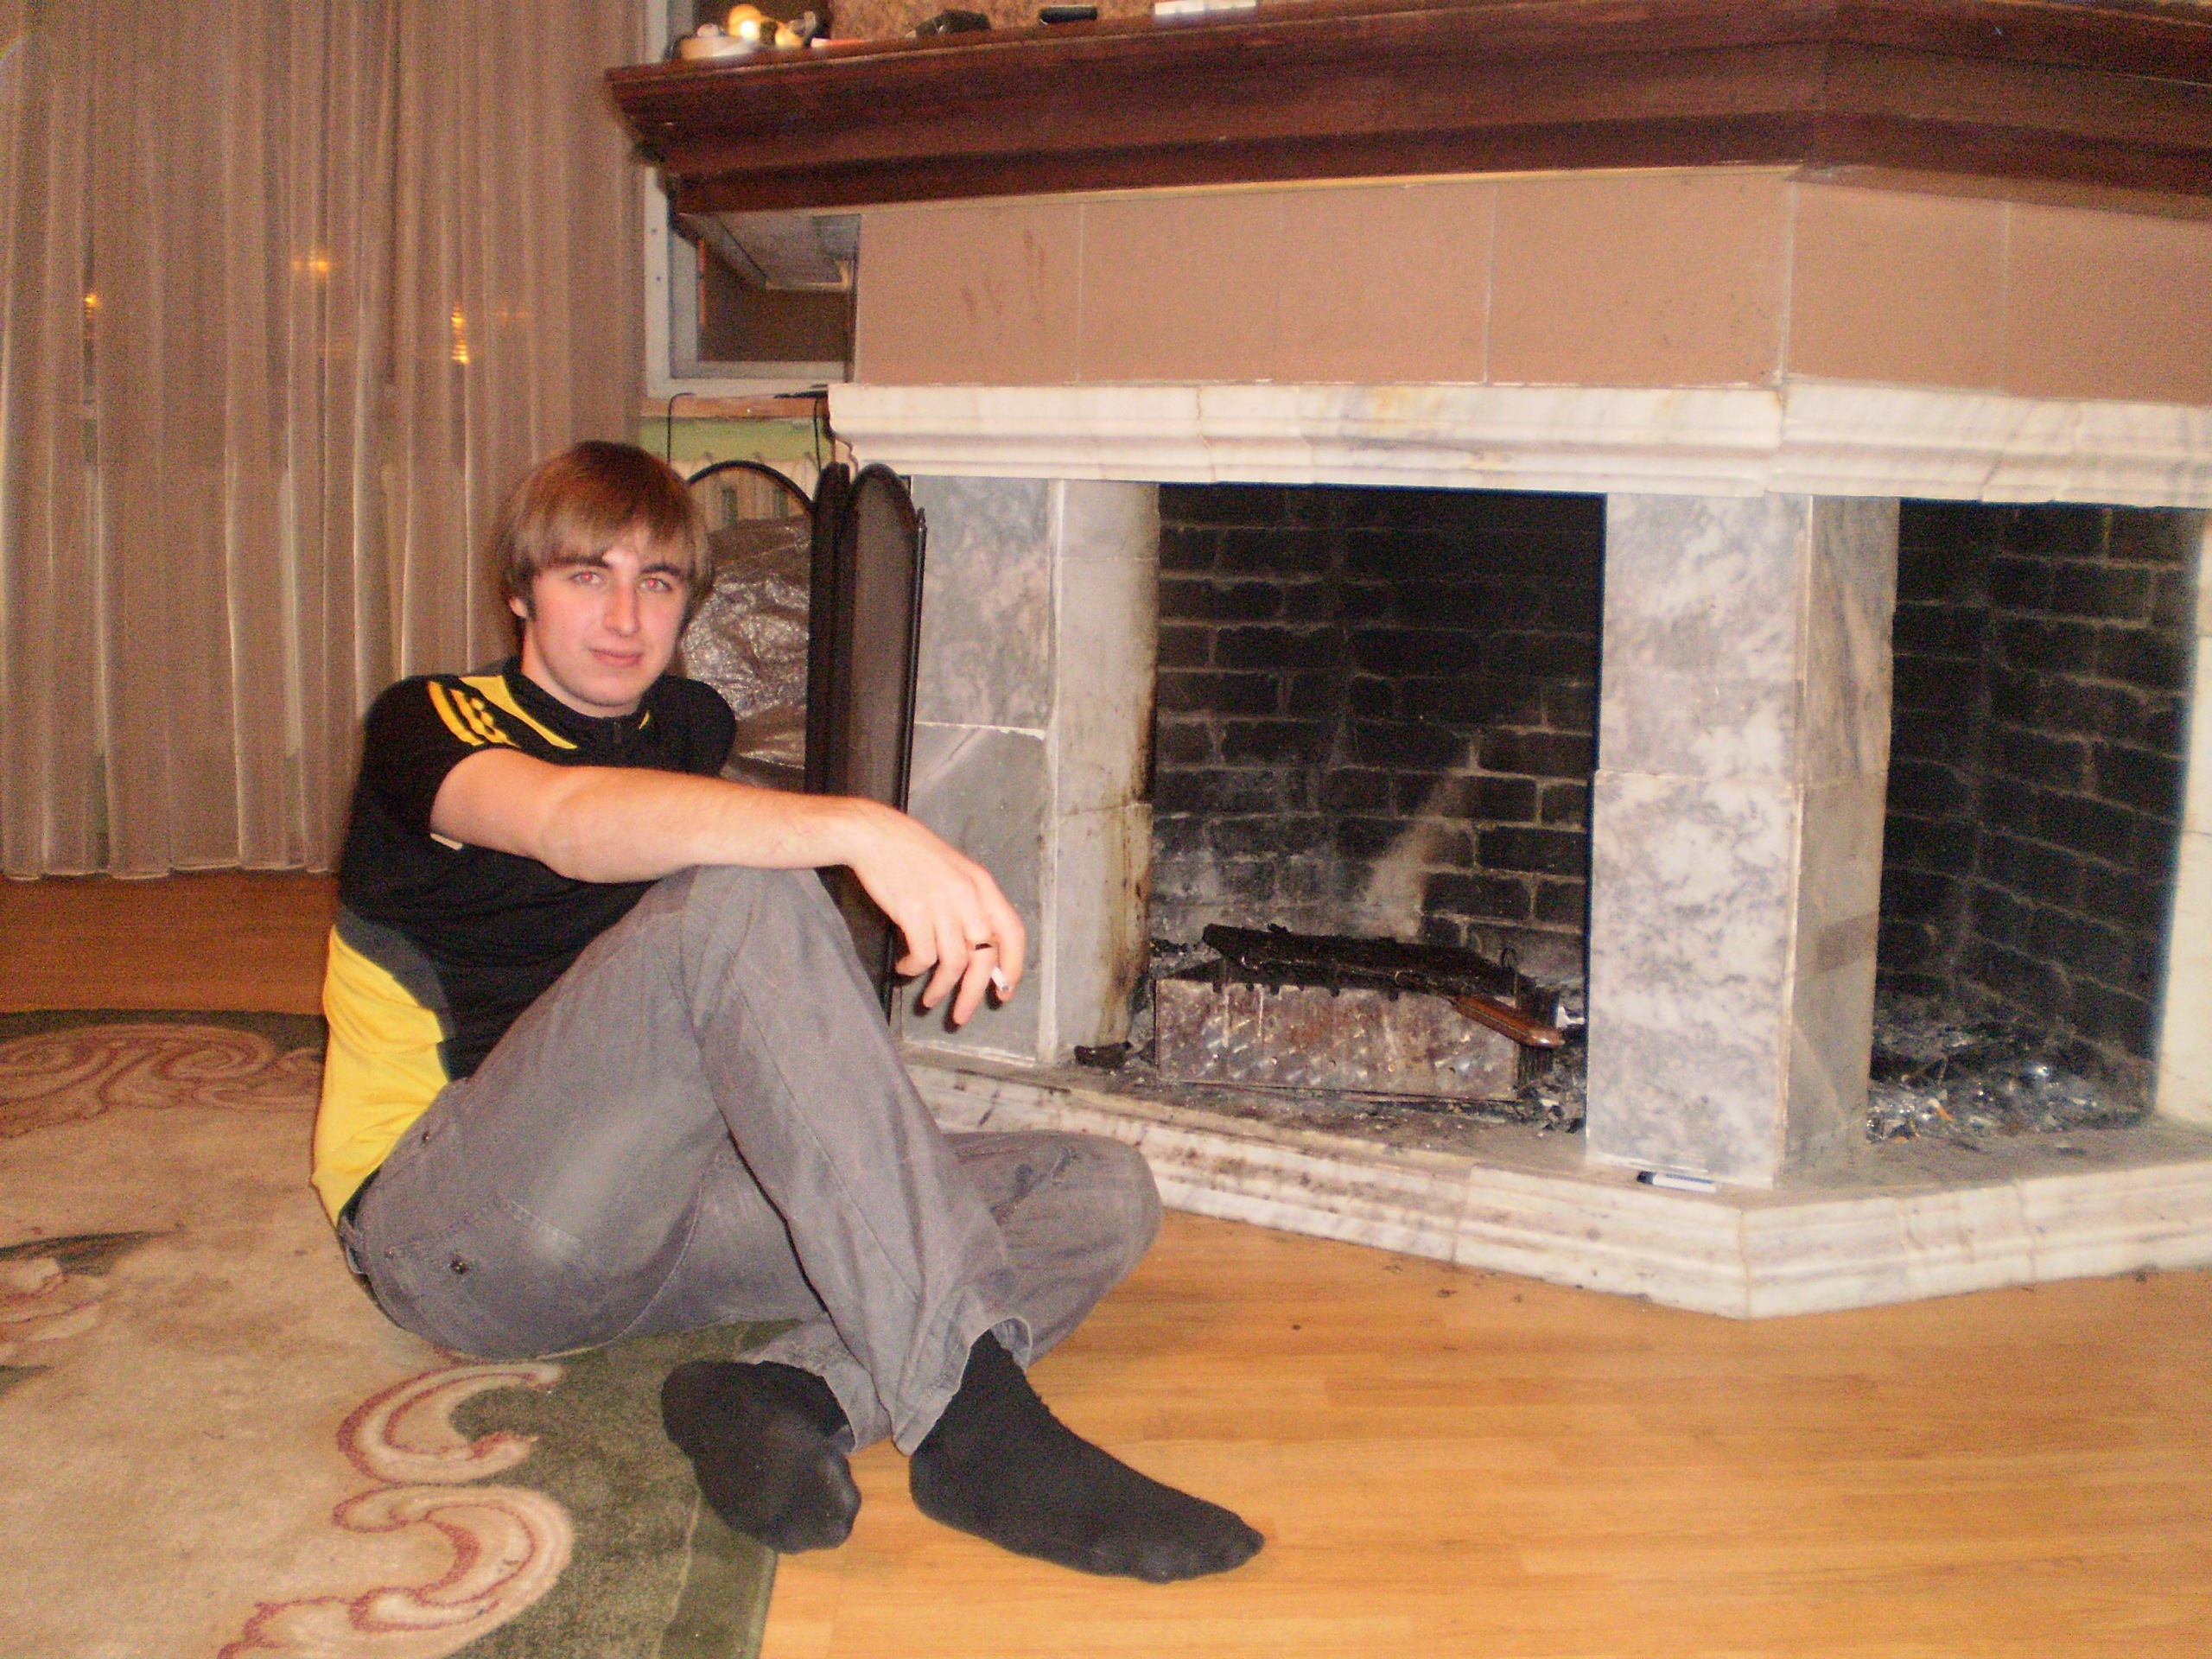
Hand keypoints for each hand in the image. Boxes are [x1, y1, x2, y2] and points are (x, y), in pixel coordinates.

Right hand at [837, 801, 1026, 1026]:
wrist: (875, 834)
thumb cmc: (913, 854)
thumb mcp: (955, 873)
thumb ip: (970, 908)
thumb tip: (978, 952)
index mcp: (983, 885)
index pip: (1012, 933)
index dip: (1013, 967)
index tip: (1004, 991)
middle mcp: (967, 895)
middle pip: (983, 958)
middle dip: (973, 993)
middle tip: (962, 1015)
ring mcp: (941, 903)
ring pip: (952, 963)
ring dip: (940, 988)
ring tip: (930, 998)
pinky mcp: (912, 911)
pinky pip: (921, 956)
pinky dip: (913, 969)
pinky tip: (904, 968)